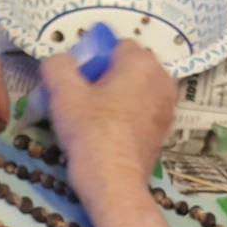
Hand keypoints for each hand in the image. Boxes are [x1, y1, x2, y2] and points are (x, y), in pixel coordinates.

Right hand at [41, 40, 176, 211]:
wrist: (114, 180)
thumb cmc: (90, 132)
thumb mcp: (63, 92)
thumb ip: (58, 64)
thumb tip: (62, 62)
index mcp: (143, 63)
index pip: (115, 46)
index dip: (93, 61)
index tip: (78, 82)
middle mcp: (163, 80)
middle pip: (129, 67)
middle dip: (107, 76)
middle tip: (84, 99)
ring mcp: (169, 106)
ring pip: (137, 89)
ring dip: (118, 95)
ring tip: (94, 117)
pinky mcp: (166, 129)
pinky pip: (143, 109)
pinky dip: (128, 114)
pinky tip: (109, 131)